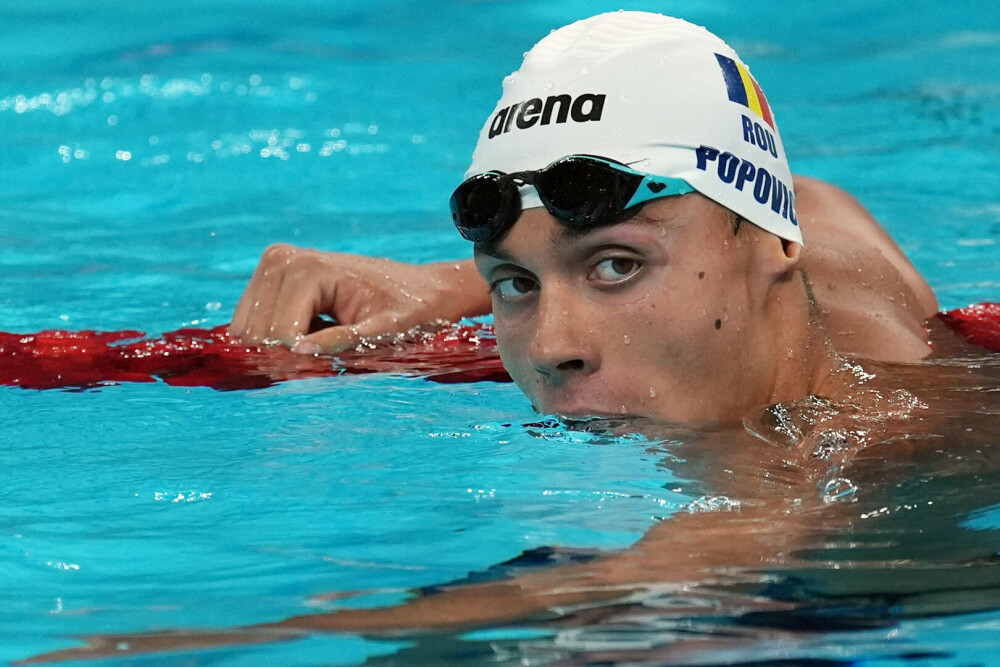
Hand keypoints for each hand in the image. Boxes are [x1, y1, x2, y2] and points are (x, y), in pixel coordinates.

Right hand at [228, 244, 490, 353]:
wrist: (422, 288)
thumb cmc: (410, 311)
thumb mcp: (386, 332)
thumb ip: (343, 341)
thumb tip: (297, 352)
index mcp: (309, 269)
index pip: (277, 335)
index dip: (297, 363)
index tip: (329, 369)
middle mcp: (282, 260)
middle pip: (256, 333)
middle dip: (283, 356)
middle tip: (324, 361)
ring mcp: (273, 264)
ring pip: (247, 330)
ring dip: (277, 349)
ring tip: (320, 346)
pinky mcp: (271, 274)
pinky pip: (252, 323)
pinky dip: (275, 340)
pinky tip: (310, 335)